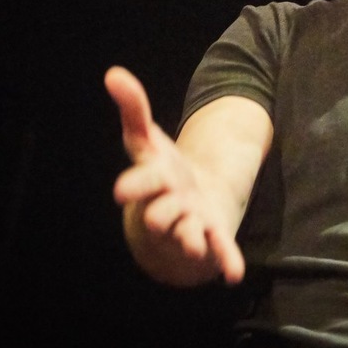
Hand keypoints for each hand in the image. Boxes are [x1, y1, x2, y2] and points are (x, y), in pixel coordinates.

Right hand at [105, 65, 245, 284]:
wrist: (179, 209)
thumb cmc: (160, 174)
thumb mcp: (147, 140)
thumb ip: (134, 108)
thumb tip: (113, 73)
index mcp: (153, 183)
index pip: (143, 181)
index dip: (135, 185)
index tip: (120, 192)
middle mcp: (168, 207)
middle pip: (161, 213)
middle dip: (160, 214)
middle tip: (156, 217)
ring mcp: (190, 223)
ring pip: (187, 233)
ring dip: (190, 238)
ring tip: (193, 242)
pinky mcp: (212, 235)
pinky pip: (219, 250)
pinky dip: (225, 261)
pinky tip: (234, 274)